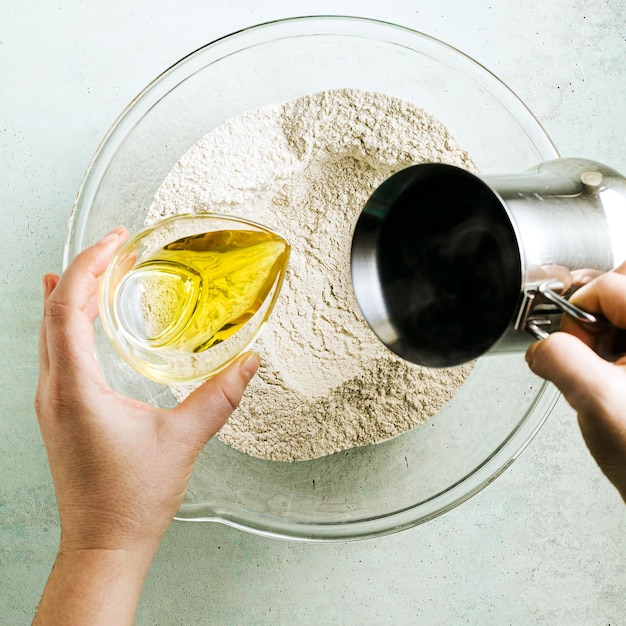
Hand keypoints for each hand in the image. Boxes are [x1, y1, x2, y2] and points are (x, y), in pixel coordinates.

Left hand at [33, 227, 259, 624]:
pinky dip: (65, 322)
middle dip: (81, 271)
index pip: (67, 311)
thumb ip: (219, 397)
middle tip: (113, 246)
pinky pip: (52, 352)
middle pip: (52, 313)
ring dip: (70, 295)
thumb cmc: (132, 499)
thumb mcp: (183, 440)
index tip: (114, 242)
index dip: (88, 268)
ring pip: (47, 332)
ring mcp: (51, 403)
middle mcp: (54, 392)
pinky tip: (78, 317)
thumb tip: (248, 363)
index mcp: (78, 391)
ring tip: (95, 268)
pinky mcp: (58, 413)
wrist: (103, 544)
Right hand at [526, 262, 625, 501]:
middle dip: (599, 309)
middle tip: (592, 345)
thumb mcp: (596, 401)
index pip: (607, 285)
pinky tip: (620, 375)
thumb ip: (558, 359)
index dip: (576, 315)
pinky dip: (619, 345)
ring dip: (610, 329)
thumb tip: (540, 346)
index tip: (570, 346)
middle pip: (624, 281)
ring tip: (609, 366)